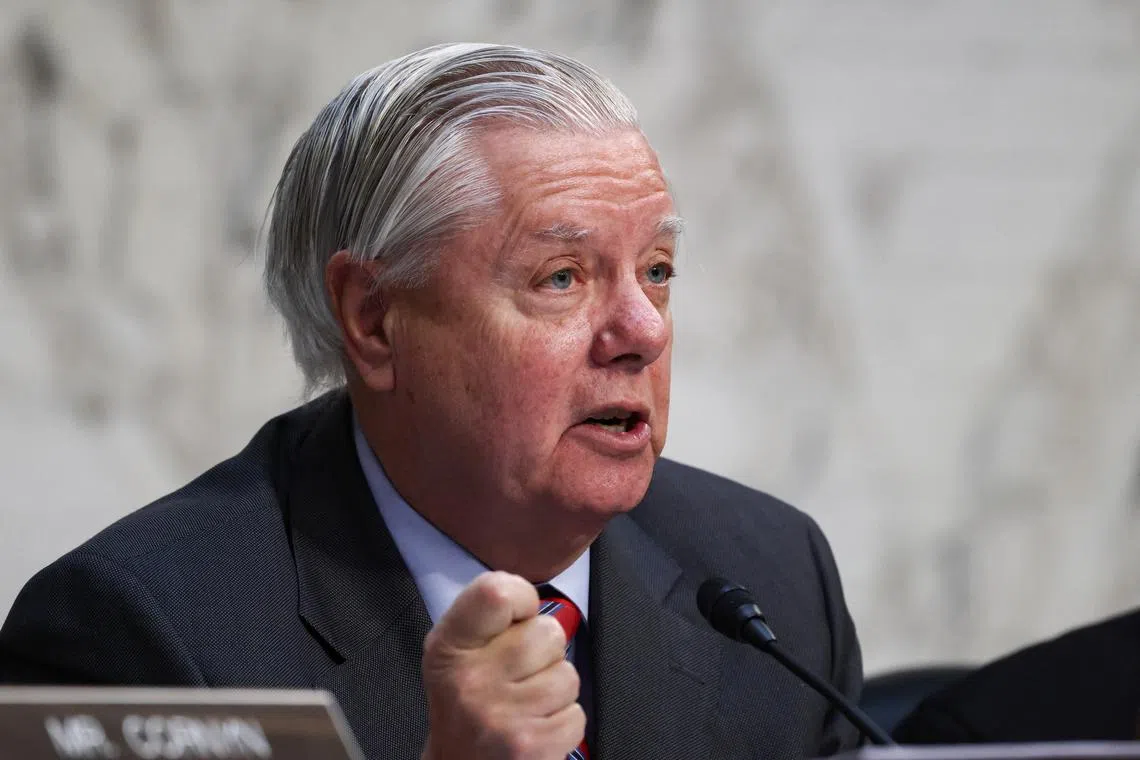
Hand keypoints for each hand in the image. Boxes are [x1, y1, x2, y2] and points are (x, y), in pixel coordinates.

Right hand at [421, 571, 584, 759]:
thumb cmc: (465, 702)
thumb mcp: (456, 650)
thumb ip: (489, 618)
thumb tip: (533, 600)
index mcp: (450, 646)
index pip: (498, 593)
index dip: (522, 598)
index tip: (518, 619)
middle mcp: (471, 680)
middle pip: (548, 632)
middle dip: (545, 652)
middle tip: (519, 675)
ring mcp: (502, 715)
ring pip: (568, 675)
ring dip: (556, 690)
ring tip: (527, 704)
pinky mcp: (531, 746)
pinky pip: (576, 715)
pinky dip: (563, 722)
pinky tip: (536, 728)